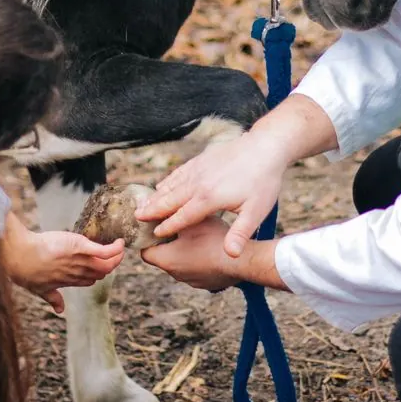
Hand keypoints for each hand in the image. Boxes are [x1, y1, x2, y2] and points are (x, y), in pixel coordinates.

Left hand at [3, 214, 124, 312]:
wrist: (20, 257)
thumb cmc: (25, 270)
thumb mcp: (39, 288)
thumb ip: (52, 297)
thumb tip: (60, 311)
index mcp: (69, 281)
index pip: (90, 280)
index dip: (97, 274)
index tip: (100, 264)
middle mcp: (78, 273)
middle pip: (102, 272)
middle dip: (111, 264)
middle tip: (115, 253)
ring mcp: (81, 261)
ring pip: (107, 264)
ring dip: (117, 256)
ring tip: (120, 247)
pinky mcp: (81, 248)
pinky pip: (105, 251)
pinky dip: (116, 248)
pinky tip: (120, 242)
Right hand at [135, 133, 285, 257]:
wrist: (265, 146)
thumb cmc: (263, 180)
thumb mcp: (256, 211)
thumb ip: (239, 233)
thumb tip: (230, 255)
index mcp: (209, 198)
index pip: (182, 216)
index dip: (167, 226)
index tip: (153, 235)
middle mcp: (199, 183)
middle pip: (170, 199)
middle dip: (152, 210)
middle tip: (135, 218)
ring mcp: (199, 168)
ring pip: (172, 185)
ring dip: (156, 196)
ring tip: (141, 204)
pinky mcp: (202, 159)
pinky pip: (179, 172)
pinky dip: (167, 180)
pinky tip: (161, 185)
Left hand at [140, 217, 241, 291]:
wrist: (242, 261)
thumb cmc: (214, 240)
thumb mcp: (191, 220)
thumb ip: (173, 216)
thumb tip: (160, 210)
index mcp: (166, 260)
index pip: (145, 252)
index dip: (148, 239)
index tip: (156, 227)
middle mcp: (176, 275)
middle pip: (163, 258)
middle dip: (168, 243)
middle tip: (178, 228)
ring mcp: (192, 281)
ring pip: (181, 264)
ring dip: (185, 252)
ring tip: (197, 237)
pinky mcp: (207, 283)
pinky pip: (197, 270)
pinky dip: (199, 260)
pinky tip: (210, 248)